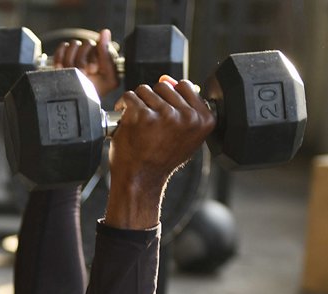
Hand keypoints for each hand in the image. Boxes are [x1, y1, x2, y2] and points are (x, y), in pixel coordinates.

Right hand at [53, 28, 118, 96]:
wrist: (76, 102)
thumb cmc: (94, 93)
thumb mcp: (109, 79)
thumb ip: (108, 57)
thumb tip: (105, 32)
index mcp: (105, 56)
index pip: (100, 44)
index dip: (95, 57)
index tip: (92, 69)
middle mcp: (92, 52)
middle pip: (86, 43)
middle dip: (82, 61)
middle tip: (82, 74)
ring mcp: (78, 52)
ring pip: (74, 45)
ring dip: (71, 60)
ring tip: (72, 72)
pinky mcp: (65, 54)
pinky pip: (62, 47)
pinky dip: (60, 57)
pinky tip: (61, 67)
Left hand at [105, 76, 214, 228]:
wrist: (140, 180)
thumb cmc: (159, 160)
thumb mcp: (184, 135)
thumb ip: (184, 106)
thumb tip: (168, 79)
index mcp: (204, 119)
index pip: (186, 86)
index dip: (170, 98)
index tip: (164, 115)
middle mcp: (188, 116)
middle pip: (164, 86)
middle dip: (152, 100)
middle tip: (149, 123)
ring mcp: (165, 115)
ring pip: (145, 90)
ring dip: (137, 104)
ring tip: (138, 124)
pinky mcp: (142, 115)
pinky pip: (129, 96)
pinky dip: (123, 107)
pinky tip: (127, 123)